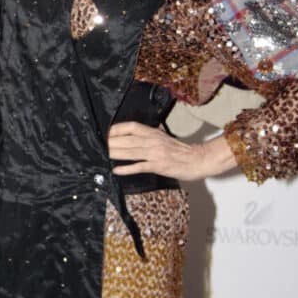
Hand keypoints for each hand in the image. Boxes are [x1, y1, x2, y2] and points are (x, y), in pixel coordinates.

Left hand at [108, 121, 236, 180]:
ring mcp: (155, 153)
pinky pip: (140, 166)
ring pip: (130, 152)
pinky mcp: (159, 165)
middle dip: (110, 142)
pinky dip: (127, 168)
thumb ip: (151, 136)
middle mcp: (153, 141)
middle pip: (127, 140)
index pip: (131, 127)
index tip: (105, 132)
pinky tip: (117, 170)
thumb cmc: (182, 150)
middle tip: (97, 145)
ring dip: (115, 153)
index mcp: (154, 132)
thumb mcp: (165, 138)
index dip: (116, 129)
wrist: (200, 159)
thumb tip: (138, 135)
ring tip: (102, 155)